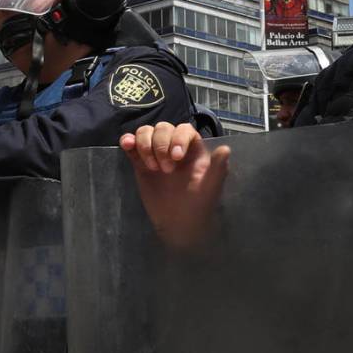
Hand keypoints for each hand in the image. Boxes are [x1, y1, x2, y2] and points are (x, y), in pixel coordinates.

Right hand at [120, 123, 230, 251]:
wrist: (179, 224)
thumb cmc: (199, 204)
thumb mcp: (211, 187)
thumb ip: (218, 167)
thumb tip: (226, 149)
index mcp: (193, 148)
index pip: (184, 130)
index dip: (178, 138)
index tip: (177, 157)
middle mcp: (174, 146)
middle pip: (163, 128)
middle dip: (161, 145)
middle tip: (166, 170)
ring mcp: (155, 153)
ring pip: (146, 132)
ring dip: (145, 144)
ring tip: (151, 167)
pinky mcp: (140, 162)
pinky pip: (131, 144)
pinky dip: (128, 141)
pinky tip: (127, 145)